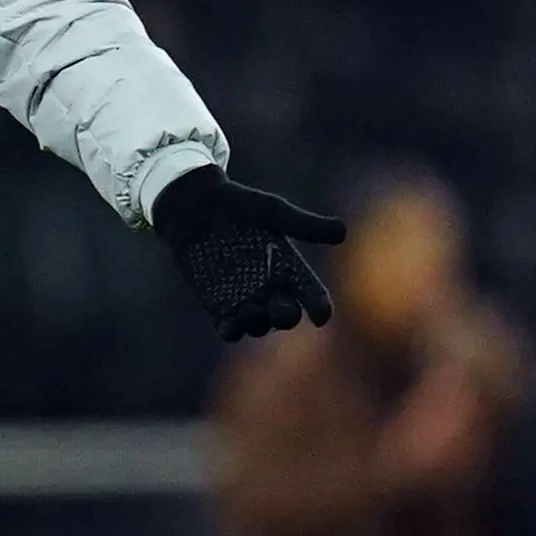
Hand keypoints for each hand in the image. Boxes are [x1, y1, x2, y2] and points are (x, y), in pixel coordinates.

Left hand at [151, 165, 344, 339]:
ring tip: (250, 310)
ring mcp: (243, 298)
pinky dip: (231, 331)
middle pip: (286, 314)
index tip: (321, 315)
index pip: (311, 293)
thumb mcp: (272, 212)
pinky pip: (228, 327)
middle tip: (283, 311)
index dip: (319, 306)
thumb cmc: (237, 204)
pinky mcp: (217, 304)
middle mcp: (270, 287)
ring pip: (258, 324)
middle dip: (286, 316)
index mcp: (289, 266)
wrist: (193, 206)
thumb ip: (303, 225)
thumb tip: (343, 232)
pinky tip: (229, 327)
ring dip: (257, 323)